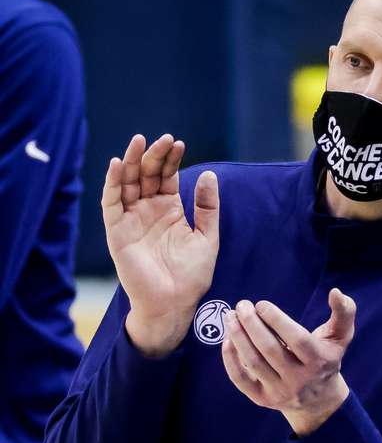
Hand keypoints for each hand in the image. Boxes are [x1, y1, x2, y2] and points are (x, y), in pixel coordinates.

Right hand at [102, 134, 219, 356]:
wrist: (174, 303)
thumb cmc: (191, 275)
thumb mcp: (207, 237)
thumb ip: (207, 207)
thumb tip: (210, 174)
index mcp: (169, 210)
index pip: (167, 176)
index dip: (171, 159)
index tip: (179, 143)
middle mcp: (148, 211)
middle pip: (147, 175)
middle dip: (154, 155)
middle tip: (164, 139)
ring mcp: (131, 219)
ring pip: (128, 183)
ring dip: (132, 161)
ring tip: (140, 141)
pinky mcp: (117, 231)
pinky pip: (112, 203)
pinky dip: (114, 183)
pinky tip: (120, 165)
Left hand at [221, 289, 355, 434]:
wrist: (319, 401)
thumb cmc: (327, 359)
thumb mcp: (341, 337)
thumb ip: (344, 313)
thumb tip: (336, 291)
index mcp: (319, 361)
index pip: (296, 339)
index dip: (277, 320)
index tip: (261, 304)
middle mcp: (299, 379)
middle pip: (270, 350)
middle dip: (252, 324)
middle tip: (242, 305)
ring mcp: (280, 391)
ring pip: (254, 362)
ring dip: (238, 337)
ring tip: (230, 316)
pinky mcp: (262, 399)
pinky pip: (241, 380)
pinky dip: (230, 359)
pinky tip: (227, 340)